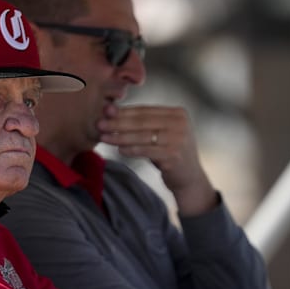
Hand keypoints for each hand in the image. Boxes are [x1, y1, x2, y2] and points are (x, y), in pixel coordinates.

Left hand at [98, 105, 218, 215]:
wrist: (189, 178)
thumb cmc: (169, 152)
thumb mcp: (162, 133)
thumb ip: (144, 122)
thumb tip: (111, 110)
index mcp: (177, 113)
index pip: (145, 110)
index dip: (123, 111)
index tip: (105, 112)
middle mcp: (180, 123)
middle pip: (142, 121)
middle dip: (118, 122)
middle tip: (99, 124)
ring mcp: (179, 139)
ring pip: (142, 136)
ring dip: (120, 136)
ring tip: (104, 137)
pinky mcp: (174, 155)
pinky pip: (146, 151)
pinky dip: (131, 150)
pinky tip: (119, 149)